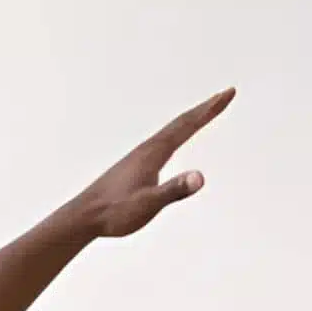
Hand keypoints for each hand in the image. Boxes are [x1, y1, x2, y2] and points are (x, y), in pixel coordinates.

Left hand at [69, 87, 234, 238]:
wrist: (83, 217)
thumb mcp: (149, 204)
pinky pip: (161, 143)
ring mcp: (139, 157)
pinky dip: (174, 135)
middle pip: (181, 123)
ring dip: (190, 120)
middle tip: (225, 95)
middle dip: (205, 109)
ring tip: (202, 114)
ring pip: (170, 131)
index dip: (210, 109)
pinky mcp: (134, 167)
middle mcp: (147, 149)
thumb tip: (199, 177)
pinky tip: (171, 142)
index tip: (228, 93)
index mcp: (154, 153)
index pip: (187, 125)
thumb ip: (174, 190)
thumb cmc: (114, 212)